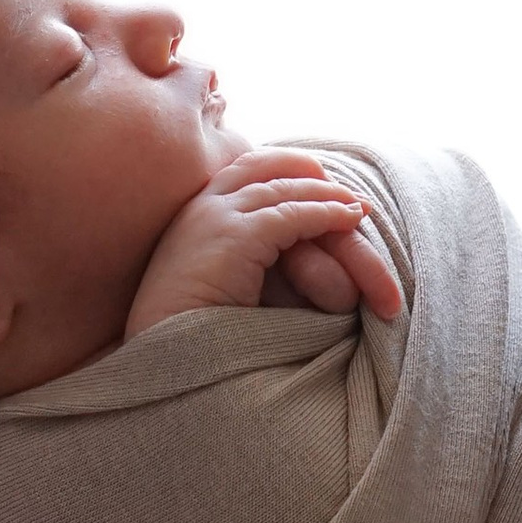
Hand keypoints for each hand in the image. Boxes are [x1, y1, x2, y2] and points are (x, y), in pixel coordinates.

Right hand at [123, 147, 403, 338]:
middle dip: (309, 174)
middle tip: (346, 192)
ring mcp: (216, 217)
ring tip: (359, 208)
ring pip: (286, 189)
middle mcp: (201, 206)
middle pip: (266, 165)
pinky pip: (294, 215)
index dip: (285, 172)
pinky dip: (328, 214)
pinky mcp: (235, 236)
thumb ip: (242, 259)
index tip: (318, 185)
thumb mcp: (216, 281)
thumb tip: (279, 258)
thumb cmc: (187, 335)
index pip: (245, 169)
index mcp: (192, 214)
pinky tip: (351, 220)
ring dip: (328, 196)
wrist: (162, 357)